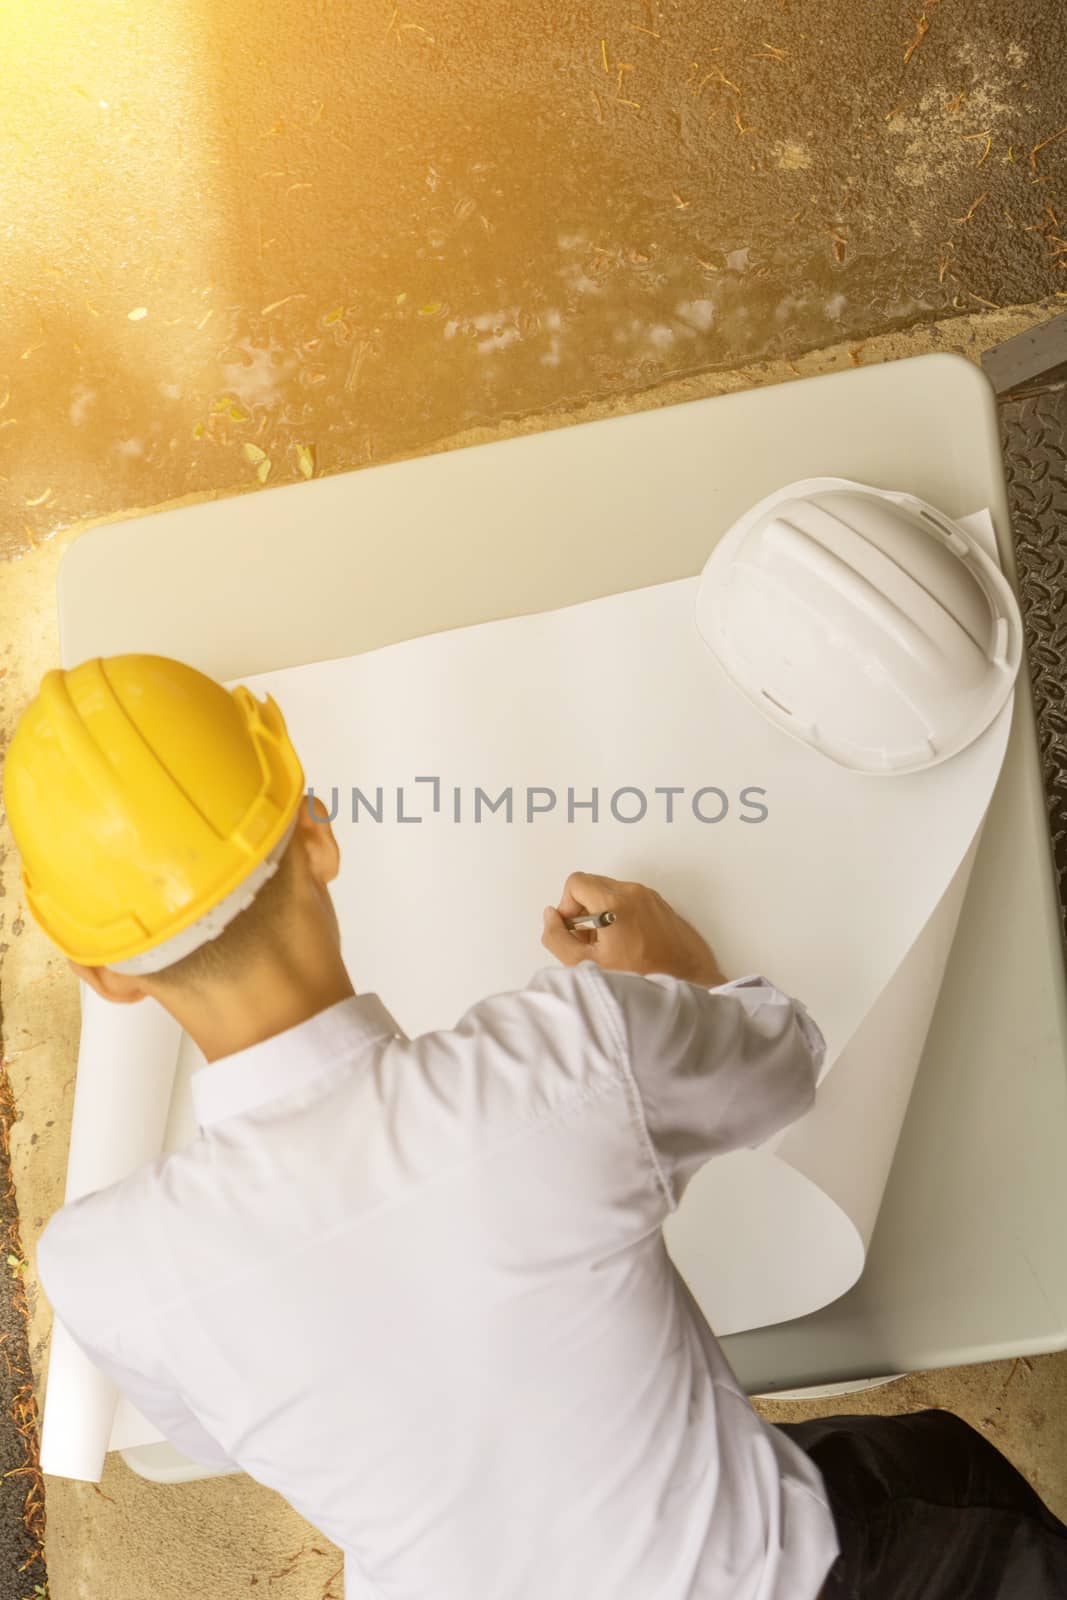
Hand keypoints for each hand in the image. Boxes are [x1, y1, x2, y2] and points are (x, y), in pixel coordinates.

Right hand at [541, 872, 726, 986]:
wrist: (689, 985)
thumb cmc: (642, 979)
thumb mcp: (586, 965)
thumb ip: (557, 938)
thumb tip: (552, 917)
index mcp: (615, 902)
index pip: (576, 882)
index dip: (567, 906)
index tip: (574, 931)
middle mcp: (634, 892)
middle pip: (592, 885)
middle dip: (583, 910)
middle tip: (589, 942)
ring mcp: (651, 898)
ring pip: (611, 893)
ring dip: (602, 914)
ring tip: (609, 947)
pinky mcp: (662, 906)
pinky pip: (631, 900)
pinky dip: (621, 916)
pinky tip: (627, 945)